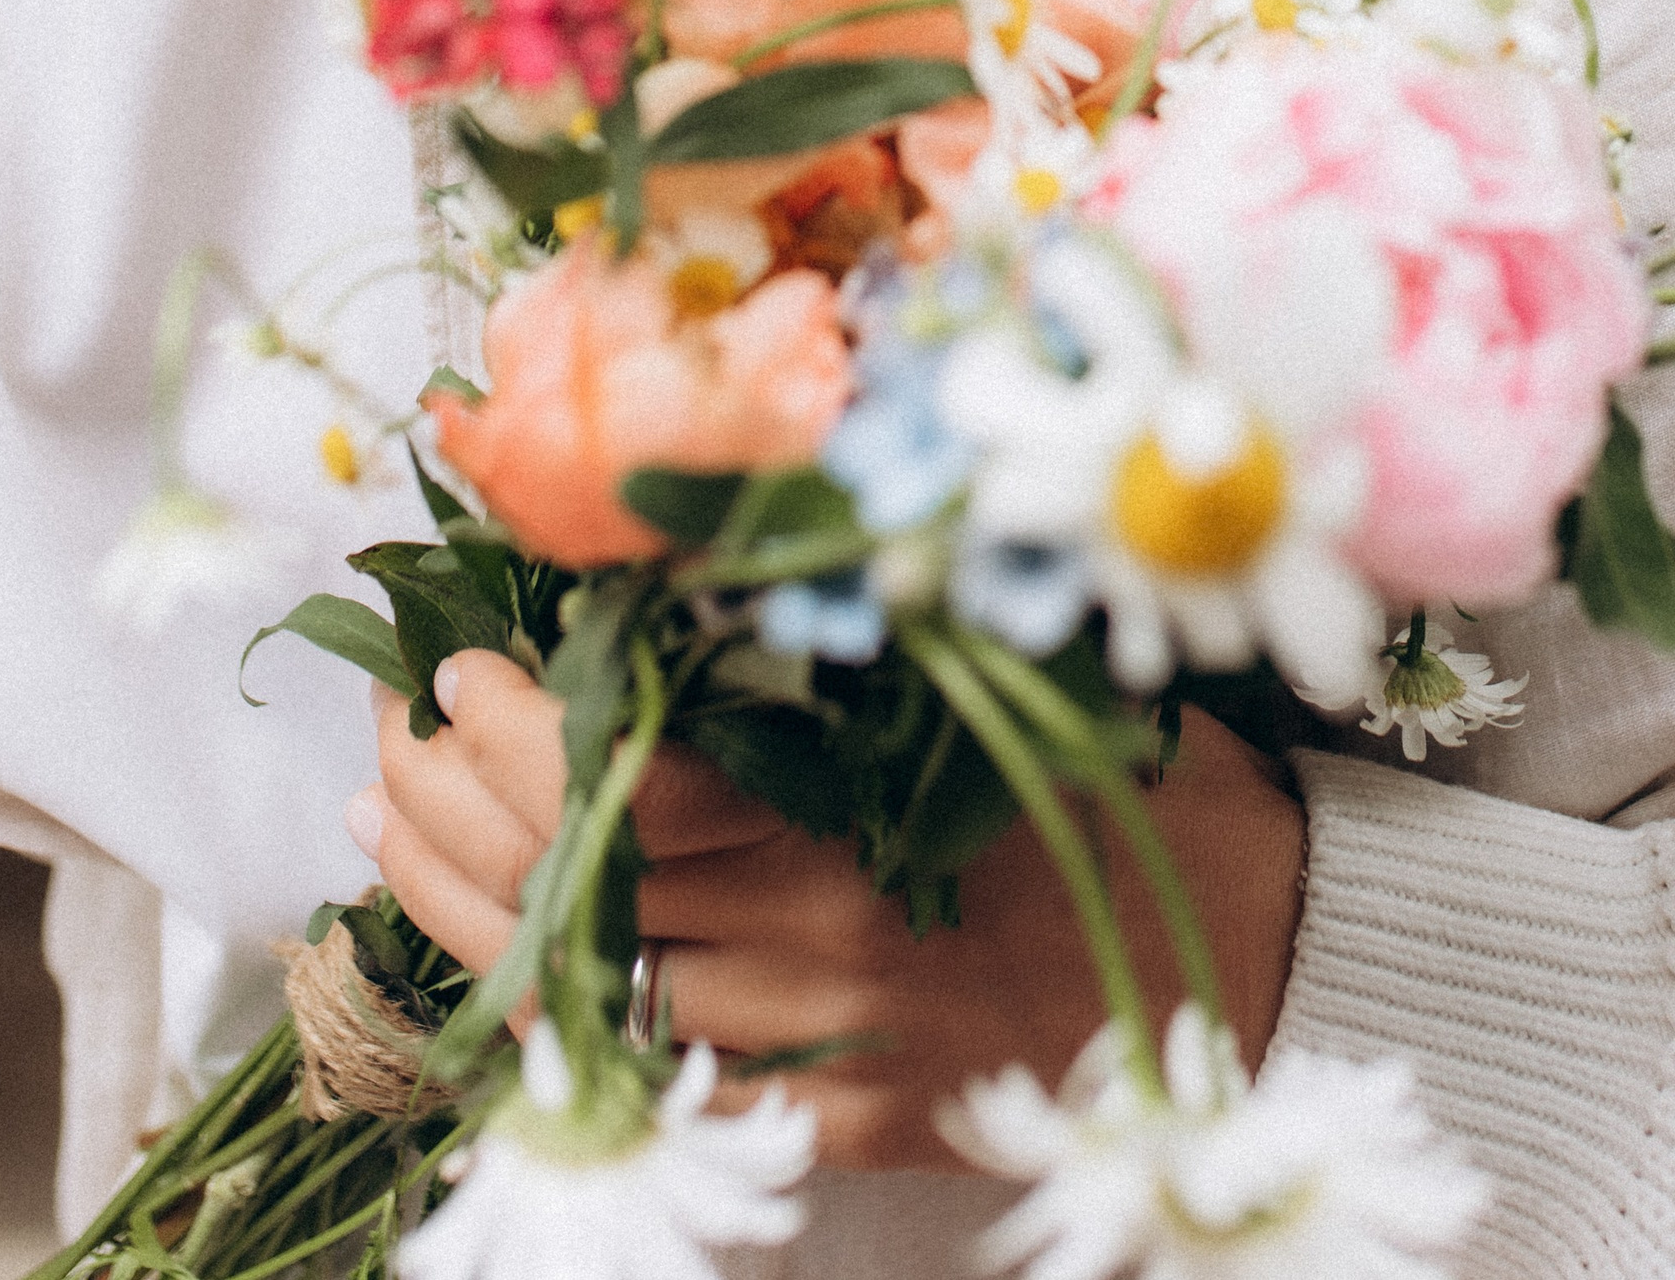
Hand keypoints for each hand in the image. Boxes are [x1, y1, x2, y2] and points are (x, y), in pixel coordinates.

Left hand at [361, 654, 1308, 1167]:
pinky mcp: (841, 1126)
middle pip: (584, 900)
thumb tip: (710, 548)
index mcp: (863, 841)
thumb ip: (873, 638)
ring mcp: (825, 1062)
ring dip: (477, 909)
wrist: (1274, 955)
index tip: (458, 664)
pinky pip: (664, 1078)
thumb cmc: (1148, 788)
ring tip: (401, 820)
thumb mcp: (1019, 679)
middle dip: (459, 812)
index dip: (522, 740)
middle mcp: (821, 967)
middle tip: (400, 726)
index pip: (633, 802)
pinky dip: (561, 1008)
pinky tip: (507, 942)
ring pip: (595, 997)